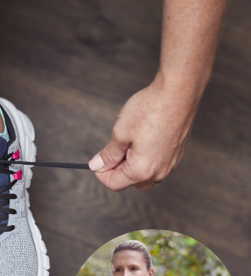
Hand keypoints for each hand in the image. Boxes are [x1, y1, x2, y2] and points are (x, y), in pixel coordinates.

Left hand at [88, 75, 199, 191]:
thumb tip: (97, 165)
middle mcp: (158, 173)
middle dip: (117, 170)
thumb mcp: (120, 133)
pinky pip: (156, 166)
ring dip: (131, 166)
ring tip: (129, 143)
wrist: (178, 91)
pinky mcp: (176, 155)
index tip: (98, 159)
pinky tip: (143, 140)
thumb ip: (108, 154)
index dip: (101, 172)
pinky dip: (145, 160)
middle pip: (129, 182)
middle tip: (114, 148)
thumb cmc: (150, 109)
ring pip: (143, 176)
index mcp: (142, 170)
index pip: (114, 184)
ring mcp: (170, 165)